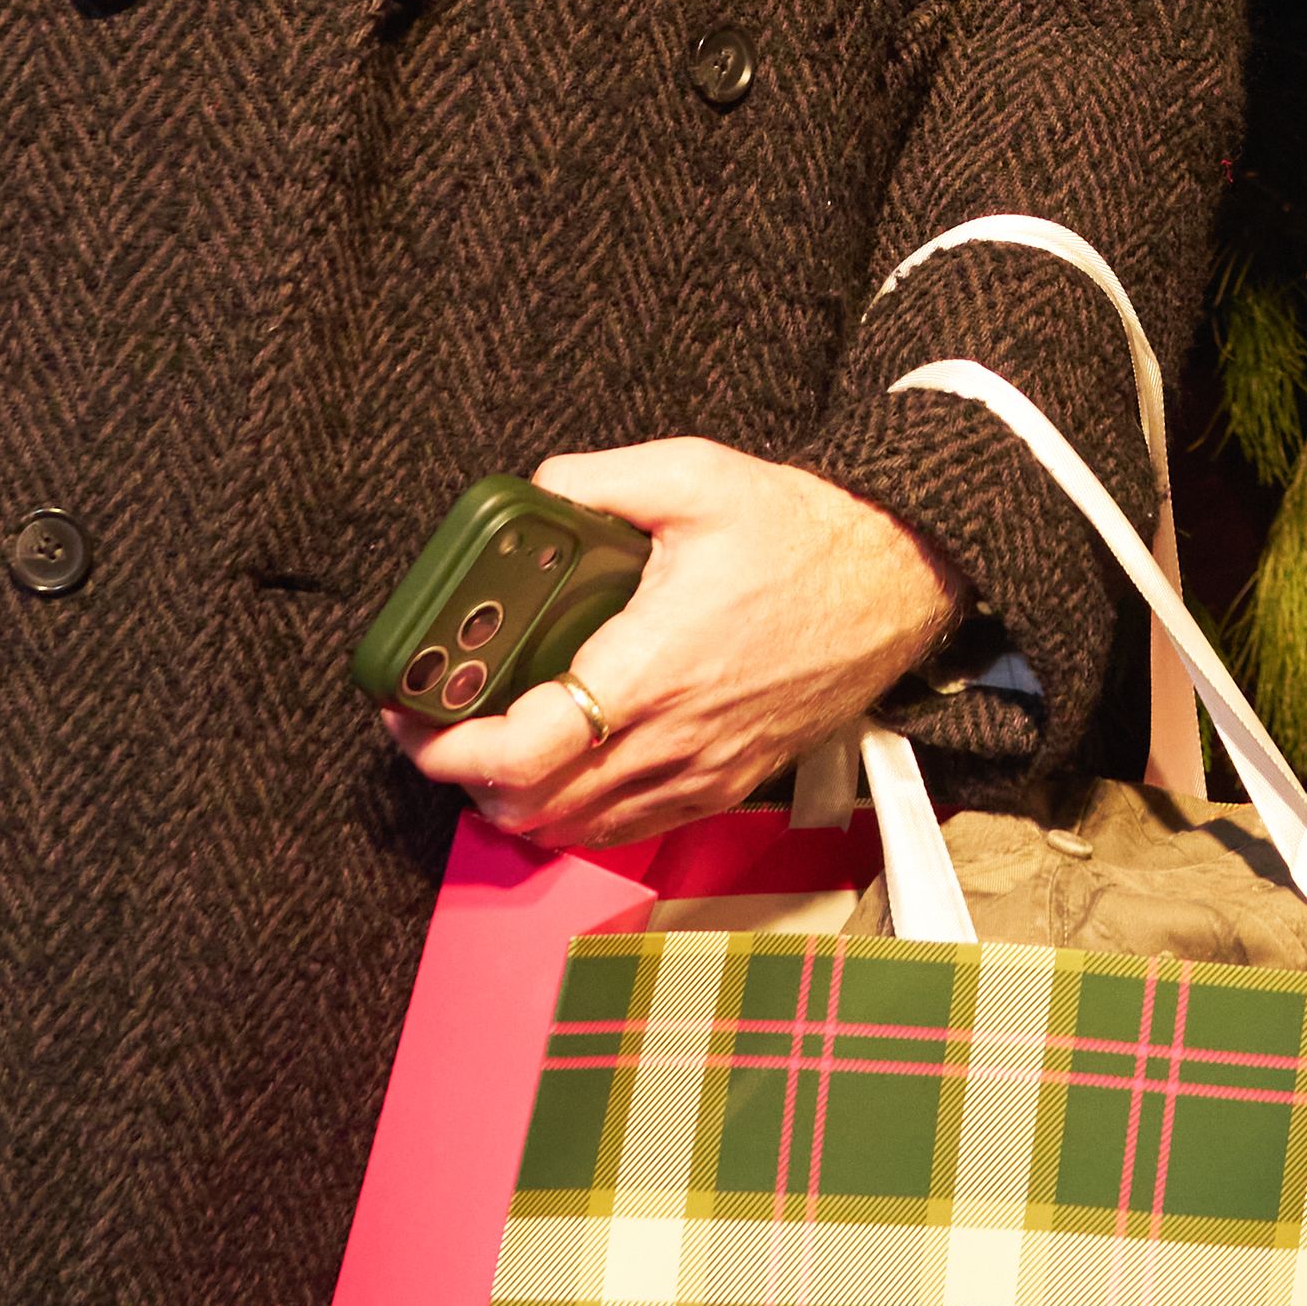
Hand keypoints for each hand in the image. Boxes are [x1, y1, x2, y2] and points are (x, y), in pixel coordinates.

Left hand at [398, 442, 965, 862]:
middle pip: (531, 807)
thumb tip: (533, 492)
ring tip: (490, 739)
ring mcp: (700, 773)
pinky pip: (627, 828)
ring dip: (517, 797)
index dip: (445, 748)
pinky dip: (575, 809)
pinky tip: (561, 759)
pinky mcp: (725, 783)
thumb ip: (595, 481)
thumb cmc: (803, 533)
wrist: (897, 579)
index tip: (409, 716)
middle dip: (465, 775)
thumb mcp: (692, 476)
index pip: (520, 751)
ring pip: (575, 829)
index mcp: (649, 669)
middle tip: (437, 722)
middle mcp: (671, 739)